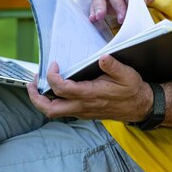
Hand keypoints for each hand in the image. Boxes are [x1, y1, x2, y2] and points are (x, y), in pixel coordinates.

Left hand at [27, 55, 153, 121]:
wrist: (139, 106)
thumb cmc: (132, 90)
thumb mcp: (127, 75)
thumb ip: (113, 66)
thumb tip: (103, 58)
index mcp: (90, 95)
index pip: (62, 88)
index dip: (52, 76)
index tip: (54, 64)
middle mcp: (82, 106)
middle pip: (49, 109)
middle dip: (35, 96)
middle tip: (32, 82)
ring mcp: (81, 111)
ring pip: (53, 112)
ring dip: (41, 100)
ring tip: (37, 85)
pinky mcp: (82, 112)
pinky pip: (61, 110)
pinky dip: (52, 101)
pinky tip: (53, 89)